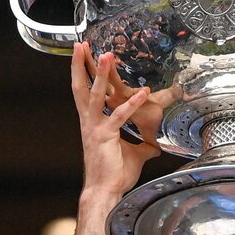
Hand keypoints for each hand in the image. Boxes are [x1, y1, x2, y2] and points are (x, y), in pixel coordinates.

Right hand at [71, 42, 159, 198]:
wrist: (105, 191)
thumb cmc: (115, 175)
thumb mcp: (133, 156)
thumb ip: (142, 147)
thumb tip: (154, 146)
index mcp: (92, 124)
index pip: (85, 93)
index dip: (82, 74)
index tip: (81, 56)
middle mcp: (90, 123)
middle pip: (81, 88)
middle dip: (80, 65)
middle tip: (81, 43)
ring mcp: (95, 128)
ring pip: (95, 96)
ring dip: (100, 74)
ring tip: (105, 55)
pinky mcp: (105, 137)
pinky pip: (119, 116)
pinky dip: (132, 104)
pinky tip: (144, 93)